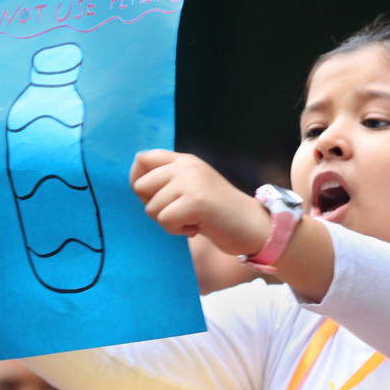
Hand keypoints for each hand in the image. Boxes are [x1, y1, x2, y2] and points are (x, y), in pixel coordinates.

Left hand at [130, 150, 270, 257]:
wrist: (252, 226)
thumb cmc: (219, 213)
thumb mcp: (192, 188)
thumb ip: (169, 181)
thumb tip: (137, 183)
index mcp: (184, 161)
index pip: (142, 159)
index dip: (137, 180)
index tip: (151, 198)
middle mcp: (186, 166)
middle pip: (140, 186)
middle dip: (152, 207)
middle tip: (175, 214)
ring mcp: (191, 182)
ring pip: (152, 207)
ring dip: (168, 223)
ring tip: (191, 221)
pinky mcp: (196, 201)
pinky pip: (165, 220)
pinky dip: (177, 230)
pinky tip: (196, 228)